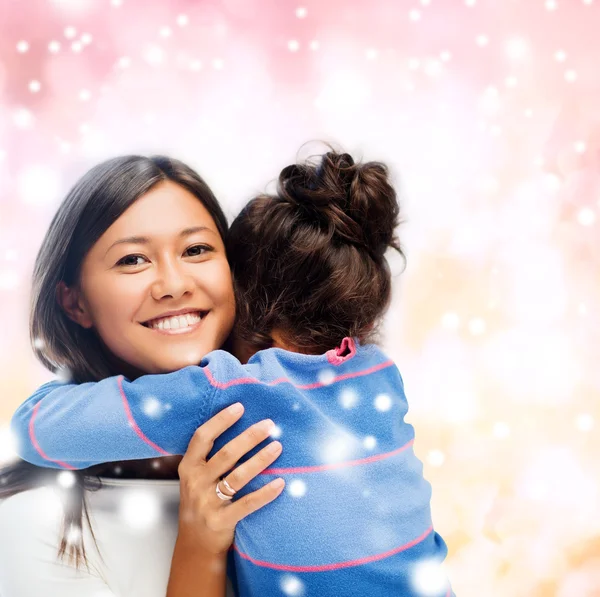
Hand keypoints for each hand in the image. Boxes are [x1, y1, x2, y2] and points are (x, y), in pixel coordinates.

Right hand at [176, 403, 284, 555]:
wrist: (195, 543)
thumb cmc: (202, 500)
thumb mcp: (196, 476)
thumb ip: (210, 456)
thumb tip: (242, 426)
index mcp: (188, 467)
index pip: (202, 437)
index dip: (220, 421)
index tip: (240, 407)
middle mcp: (196, 482)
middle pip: (226, 454)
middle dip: (249, 437)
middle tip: (269, 425)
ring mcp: (207, 503)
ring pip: (238, 476)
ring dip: (260, 460)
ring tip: (277, 447)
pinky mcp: (221, 521)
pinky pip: (247, 504)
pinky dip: (265, 493)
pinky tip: (280, 483)